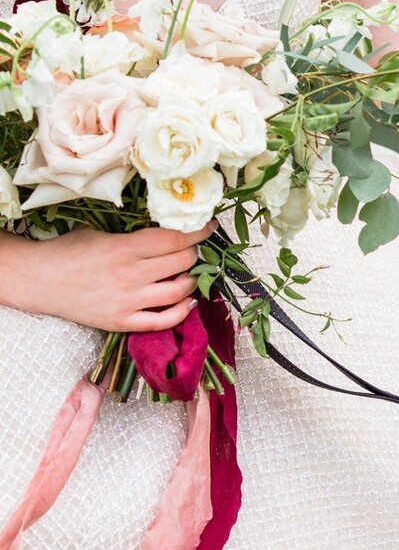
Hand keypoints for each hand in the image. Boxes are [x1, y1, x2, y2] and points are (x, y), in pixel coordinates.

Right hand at [0, 223, 214, 331]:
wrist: (39, 280)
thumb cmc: (69, 252)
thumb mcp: (102, 234)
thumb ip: (136, 238)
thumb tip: (172, 237)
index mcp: (124, 248)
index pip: (175, 239)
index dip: (198, 233)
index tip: (208, 228)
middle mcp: (130, 275)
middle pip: (183, 263)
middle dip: (194, 254)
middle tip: (192, 252)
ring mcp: (128, 301)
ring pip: (179, 291)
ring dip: (191, 281)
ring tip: (188, 275)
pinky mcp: (123, 322)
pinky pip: (164, 321)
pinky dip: (182, 311)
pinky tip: (187, 302)